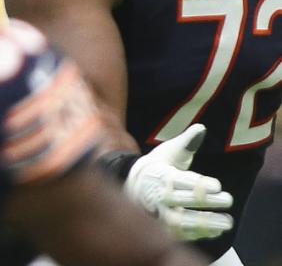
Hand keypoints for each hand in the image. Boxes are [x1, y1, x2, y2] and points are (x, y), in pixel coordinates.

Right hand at [125, 124, 234, 240]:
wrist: (133, 188)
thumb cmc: (158, 167)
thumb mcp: (169, 152)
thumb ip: (187, 142)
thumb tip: (202, 128)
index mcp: (160, 176)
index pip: (180, 180)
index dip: (199, 183)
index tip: (217, 185)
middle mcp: (158, 196)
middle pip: (181, 200)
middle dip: (206, 200)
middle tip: (229, 199)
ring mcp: (159, 214)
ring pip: (181, 221)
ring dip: (205, 222)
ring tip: (227, 222)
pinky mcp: (163, 228)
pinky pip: (181, 234)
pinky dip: (199, 234)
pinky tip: (217, 231)